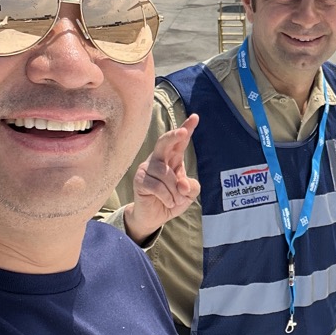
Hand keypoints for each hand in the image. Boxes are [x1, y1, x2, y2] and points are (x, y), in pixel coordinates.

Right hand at [125, 114, 199, 239]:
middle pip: (164, 142)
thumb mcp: (188, 194)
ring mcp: (147, 168)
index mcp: (172, 158)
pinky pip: (158, 186)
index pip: (180, 142)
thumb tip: (183, 185)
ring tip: (175, 200)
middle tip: (183, 132)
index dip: (187, 128)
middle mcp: (159, 159)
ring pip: (166, 174)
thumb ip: (191, 186)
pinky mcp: (139, 180)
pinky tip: (168, 202)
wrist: (154, 217)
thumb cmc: (172, 200)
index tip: (195, 117)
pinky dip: (167, 197)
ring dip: (175, 191)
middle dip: (174, 136)